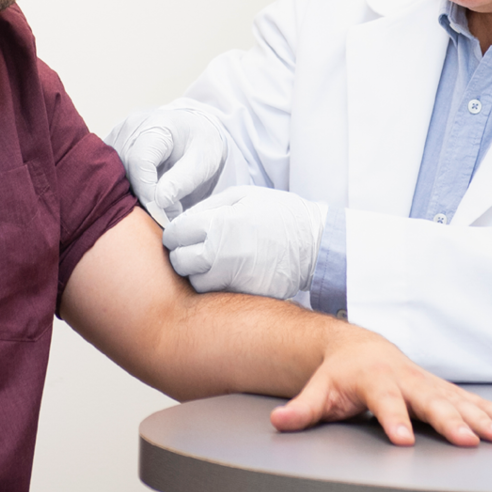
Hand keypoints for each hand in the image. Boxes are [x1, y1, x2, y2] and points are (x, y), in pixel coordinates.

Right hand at [108, 107, 227, 222]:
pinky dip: (120, 191)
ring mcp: (117, 136)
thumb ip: (182, 181)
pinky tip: (139, 200)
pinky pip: (107, 174)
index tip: (163, 212)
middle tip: (161, 214)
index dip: (147, 191)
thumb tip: (159, 201)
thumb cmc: (201, 144)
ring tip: (152, 207)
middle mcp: (130, 127)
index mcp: (156, 126)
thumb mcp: (203, 161)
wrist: (194, 132)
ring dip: (128, 196)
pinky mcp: (110, 147)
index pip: (139, 162)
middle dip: (139, 198)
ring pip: (110, 174)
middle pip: (121, 170)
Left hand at [163, 186, 326, 298]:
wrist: (317, 243)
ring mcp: (235, 279)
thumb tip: (181, 219)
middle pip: (180, 262)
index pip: (176, 234)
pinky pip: (219, 295)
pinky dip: (219, 287)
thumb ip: (208, 206)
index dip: (174, 234)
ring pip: (195, 283)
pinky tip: (230, 275)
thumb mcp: (244, 195)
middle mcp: (223, 254)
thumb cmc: (280, 214)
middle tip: (192, 250)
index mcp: (220, 224)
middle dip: (181, 255)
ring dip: (198, 274)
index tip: (180, 235)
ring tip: (212, 264)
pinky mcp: (246, 296)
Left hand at [272, 324, 491, 447]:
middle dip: (451, 421)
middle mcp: (407, 379)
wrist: (361, 348)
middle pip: (431, 401)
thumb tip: (278, 423)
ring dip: (485, 419)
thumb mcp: (318, 390)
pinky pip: (475, 402)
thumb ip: (302, 410)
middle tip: (469, 441)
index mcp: (375, 379)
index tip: (403, 440)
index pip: (384, 402)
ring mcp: (429, 383)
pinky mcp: (444, 390)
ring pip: (460, 402)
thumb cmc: (340, 374)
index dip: (393, 419)